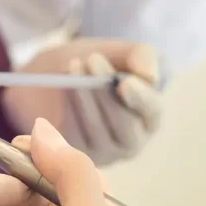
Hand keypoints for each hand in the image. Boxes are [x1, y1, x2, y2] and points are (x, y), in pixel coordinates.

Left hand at [2, 39, 161, 164]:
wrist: (53, 76)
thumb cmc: (94, 63)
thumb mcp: (117, 51)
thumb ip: (140, 56)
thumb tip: (149, 74)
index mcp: (148, 116)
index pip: (152, 111)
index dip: (140, 98)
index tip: (124, 82)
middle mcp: (130, 140)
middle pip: (124, 126)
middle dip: (107, 93)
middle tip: (92, 59)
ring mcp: (102, 152)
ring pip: (96, 129)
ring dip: (85, 95)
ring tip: (75, 64)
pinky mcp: (74, 154)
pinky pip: (73, 134)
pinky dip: (69, 107)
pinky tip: (64, 84)